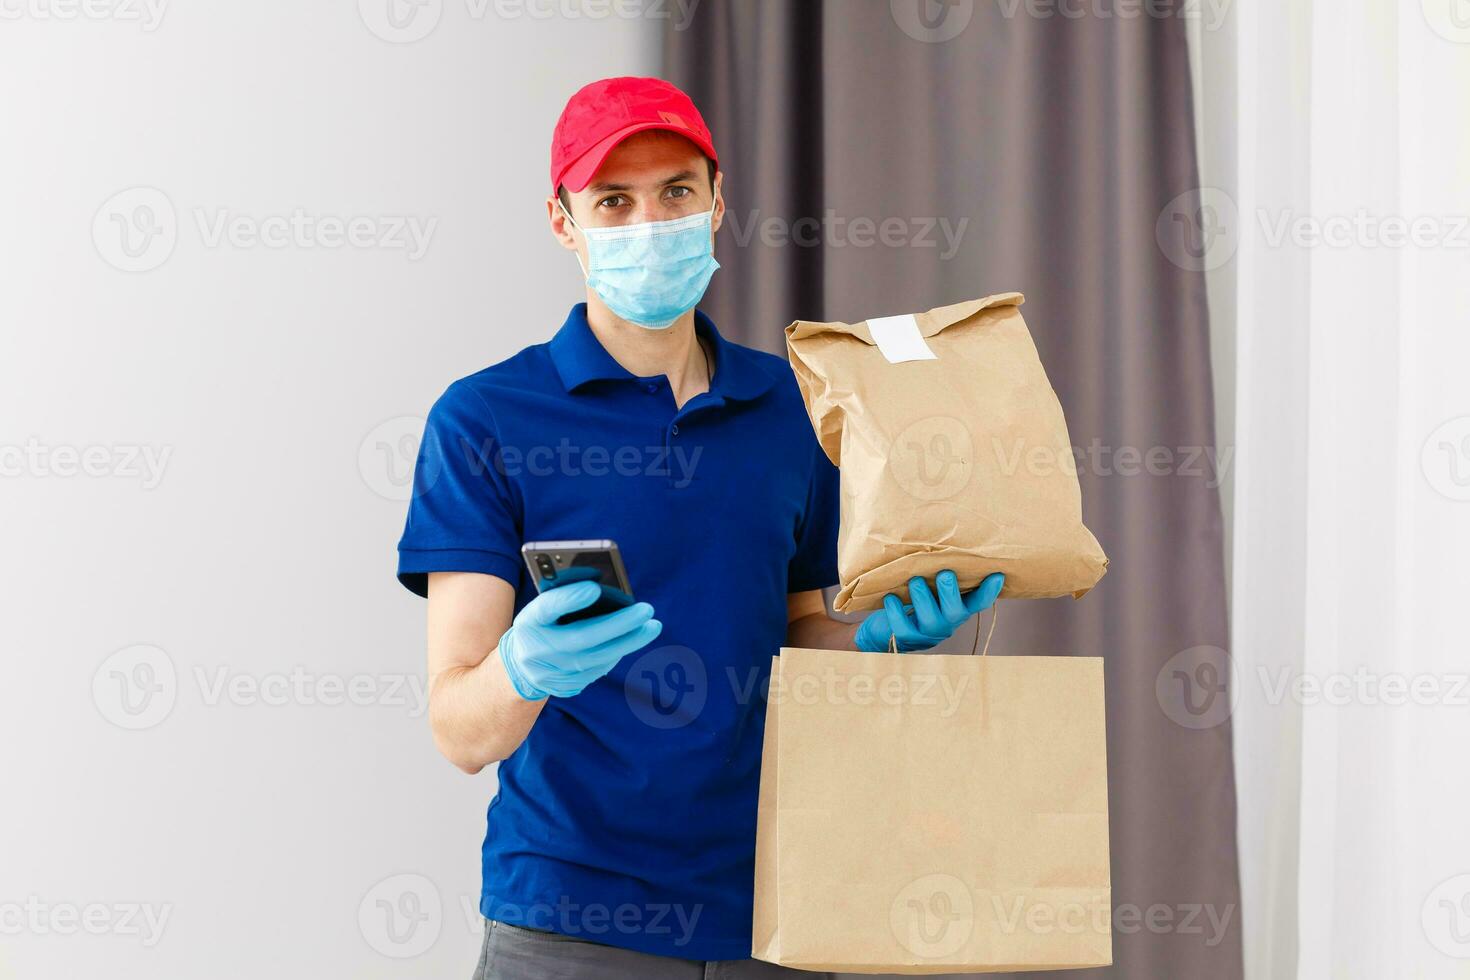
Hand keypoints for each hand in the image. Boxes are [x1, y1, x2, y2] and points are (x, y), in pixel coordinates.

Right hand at [498, 581, 661, 699]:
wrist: (521, 667)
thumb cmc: (540, 625)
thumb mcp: (542, 608)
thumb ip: (564, 596)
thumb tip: (603, 585)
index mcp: (529, 621)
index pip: (546, 609)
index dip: (568, 599)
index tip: (594, 588)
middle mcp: (539, 649)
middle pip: (582, 637)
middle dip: (618, 624)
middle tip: (646, 610)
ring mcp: (553, 672)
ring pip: (597, 657)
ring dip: (628, 641)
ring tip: (652, 626)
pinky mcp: (568, 686)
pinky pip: (599, 668)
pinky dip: (618, 652)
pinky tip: (634, 640)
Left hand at [853, 571, 1003, 652]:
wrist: (886, 628)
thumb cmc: (915, 599)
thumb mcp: (932, 587)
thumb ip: (941, 574)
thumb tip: (945, 543)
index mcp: (958, 608)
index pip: (979, 602)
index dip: (989, 591)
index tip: (998, 574)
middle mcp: (947, 621)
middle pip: (956, 612)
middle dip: (950, 592)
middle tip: (944, 573)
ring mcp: (927, 631)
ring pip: (931, 619)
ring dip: (923, 598)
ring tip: (915, 580)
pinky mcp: (906, 637)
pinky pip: (903, 627)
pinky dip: (896, 611)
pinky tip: (891, 597)